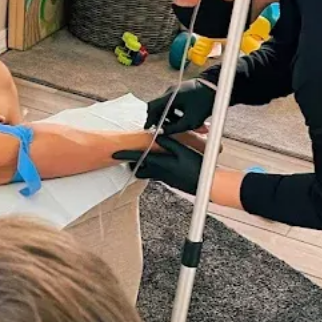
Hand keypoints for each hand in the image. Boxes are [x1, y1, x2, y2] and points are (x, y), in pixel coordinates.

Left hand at [114, 135, 243, 206]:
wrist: (208, 186)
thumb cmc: (198, 168)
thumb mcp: (183, 151)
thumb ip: (169, 142)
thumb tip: (157, 135)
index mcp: (161, 164)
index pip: (138, 159)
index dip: (125, 155)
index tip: (114, 154)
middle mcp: (160, 173)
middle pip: (139, 169)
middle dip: (133, 163)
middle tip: (132, 155)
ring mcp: (164, 179)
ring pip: (147, 172)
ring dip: (145, 165)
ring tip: (149, 156)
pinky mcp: (169, 182)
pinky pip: (157, 174)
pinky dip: (156, 168)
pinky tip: (165, 162)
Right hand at [145, 81, 214, 134]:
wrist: (218, 88)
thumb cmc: (205, 103)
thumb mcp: (190, 121)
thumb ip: (174, 128)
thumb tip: (162, 133)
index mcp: (170, 96)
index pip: (152, 107)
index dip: (149, 119)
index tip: (149, 128)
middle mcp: (171, 91)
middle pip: (159, 108)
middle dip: (162, 120)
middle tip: (166, 130)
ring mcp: (177, 90)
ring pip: (168, 107)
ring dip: (171, 118)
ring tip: (182, 126)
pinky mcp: (183, 91)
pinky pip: (175, 104)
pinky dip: (177, 112)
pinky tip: (187, 119)